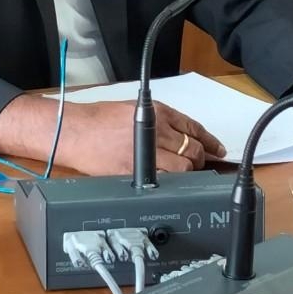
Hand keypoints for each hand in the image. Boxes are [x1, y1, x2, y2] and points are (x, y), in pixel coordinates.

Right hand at [57, 100, 225, 176]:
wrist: (75, 131)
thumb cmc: (99, 119)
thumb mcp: (134, 108)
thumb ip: (159, 120)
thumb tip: (180, 135)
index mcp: (157, 112)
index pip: (193, 128)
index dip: (209, 141)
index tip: (217, 148)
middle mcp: (156, 130)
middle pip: (192, 149)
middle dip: (200, 158)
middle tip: (201, 164)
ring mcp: (147, 152)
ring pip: (183, 167)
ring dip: (188, 173)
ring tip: (186, 175)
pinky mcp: (136, 172)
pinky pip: (164, 181)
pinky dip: (172, 183)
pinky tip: (172, 184)